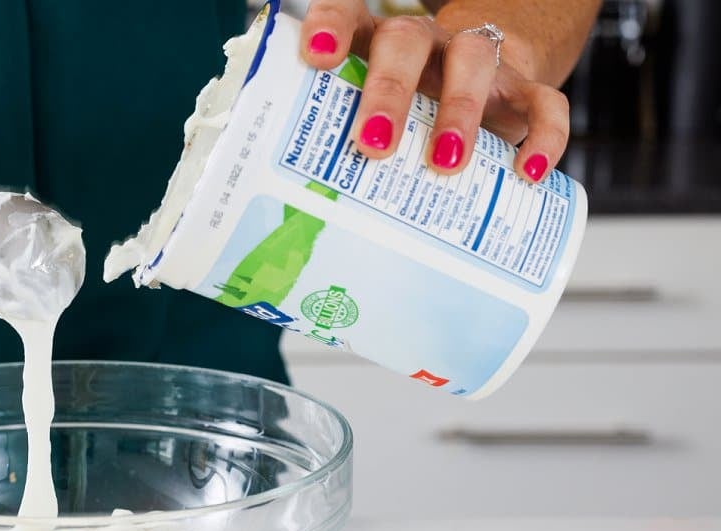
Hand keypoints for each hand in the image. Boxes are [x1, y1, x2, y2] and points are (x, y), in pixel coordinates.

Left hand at [298, 1, 568, 182]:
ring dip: (459, 113)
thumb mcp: (368, 116)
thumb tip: (296, 201)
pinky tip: (528, 172)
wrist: (481, 87)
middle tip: (374, 143)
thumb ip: (338, 140)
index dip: (330, 27)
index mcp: (374, 40)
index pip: (347, 14)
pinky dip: (542, 136)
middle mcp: (424, 42)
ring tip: (444, 163)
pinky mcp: (522, 89)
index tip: (316, 56)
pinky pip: (544, 102)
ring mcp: (476, 61)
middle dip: (389, 91)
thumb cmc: (406, 110)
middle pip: (406, 43)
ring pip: (473, 63)